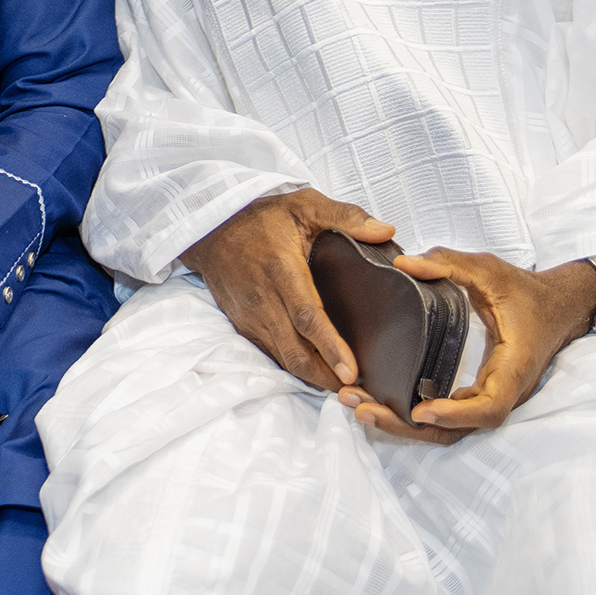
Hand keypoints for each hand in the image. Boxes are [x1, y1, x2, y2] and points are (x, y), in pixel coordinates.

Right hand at [180, 188, 394, 391]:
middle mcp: (263, 299)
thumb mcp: (304, 204)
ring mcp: (250, 316)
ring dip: (312, 376)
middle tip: (356, 389)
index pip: (307, 316)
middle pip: (295, 351)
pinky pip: (272, 353)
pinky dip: (295, 367)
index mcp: (281, 269)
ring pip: (283, 358)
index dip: (330, 347)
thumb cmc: (259, 217)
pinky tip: (316, 370)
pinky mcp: (243, 325)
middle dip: (326, 376)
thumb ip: (346, 217)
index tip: (351, 370)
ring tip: (343, 386)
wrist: (210, 229)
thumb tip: (385, 232)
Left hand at [338, 250, 595, 443]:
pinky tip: (378, 400)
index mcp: (511, 367)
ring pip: (447, 429)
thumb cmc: (527, 291)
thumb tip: (403, 264)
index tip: (420, 410)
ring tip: (357, 407)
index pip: (488, 408)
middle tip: (361, 408)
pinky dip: (413, 414)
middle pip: (455, 429)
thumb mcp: (490, 270)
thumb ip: (448, 264)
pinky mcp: (477, 392)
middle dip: (407, 426)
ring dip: (403, 424)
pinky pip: (446, 414)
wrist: (558, 306)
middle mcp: (501, 391)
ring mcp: (489, 396)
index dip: (455, 414)